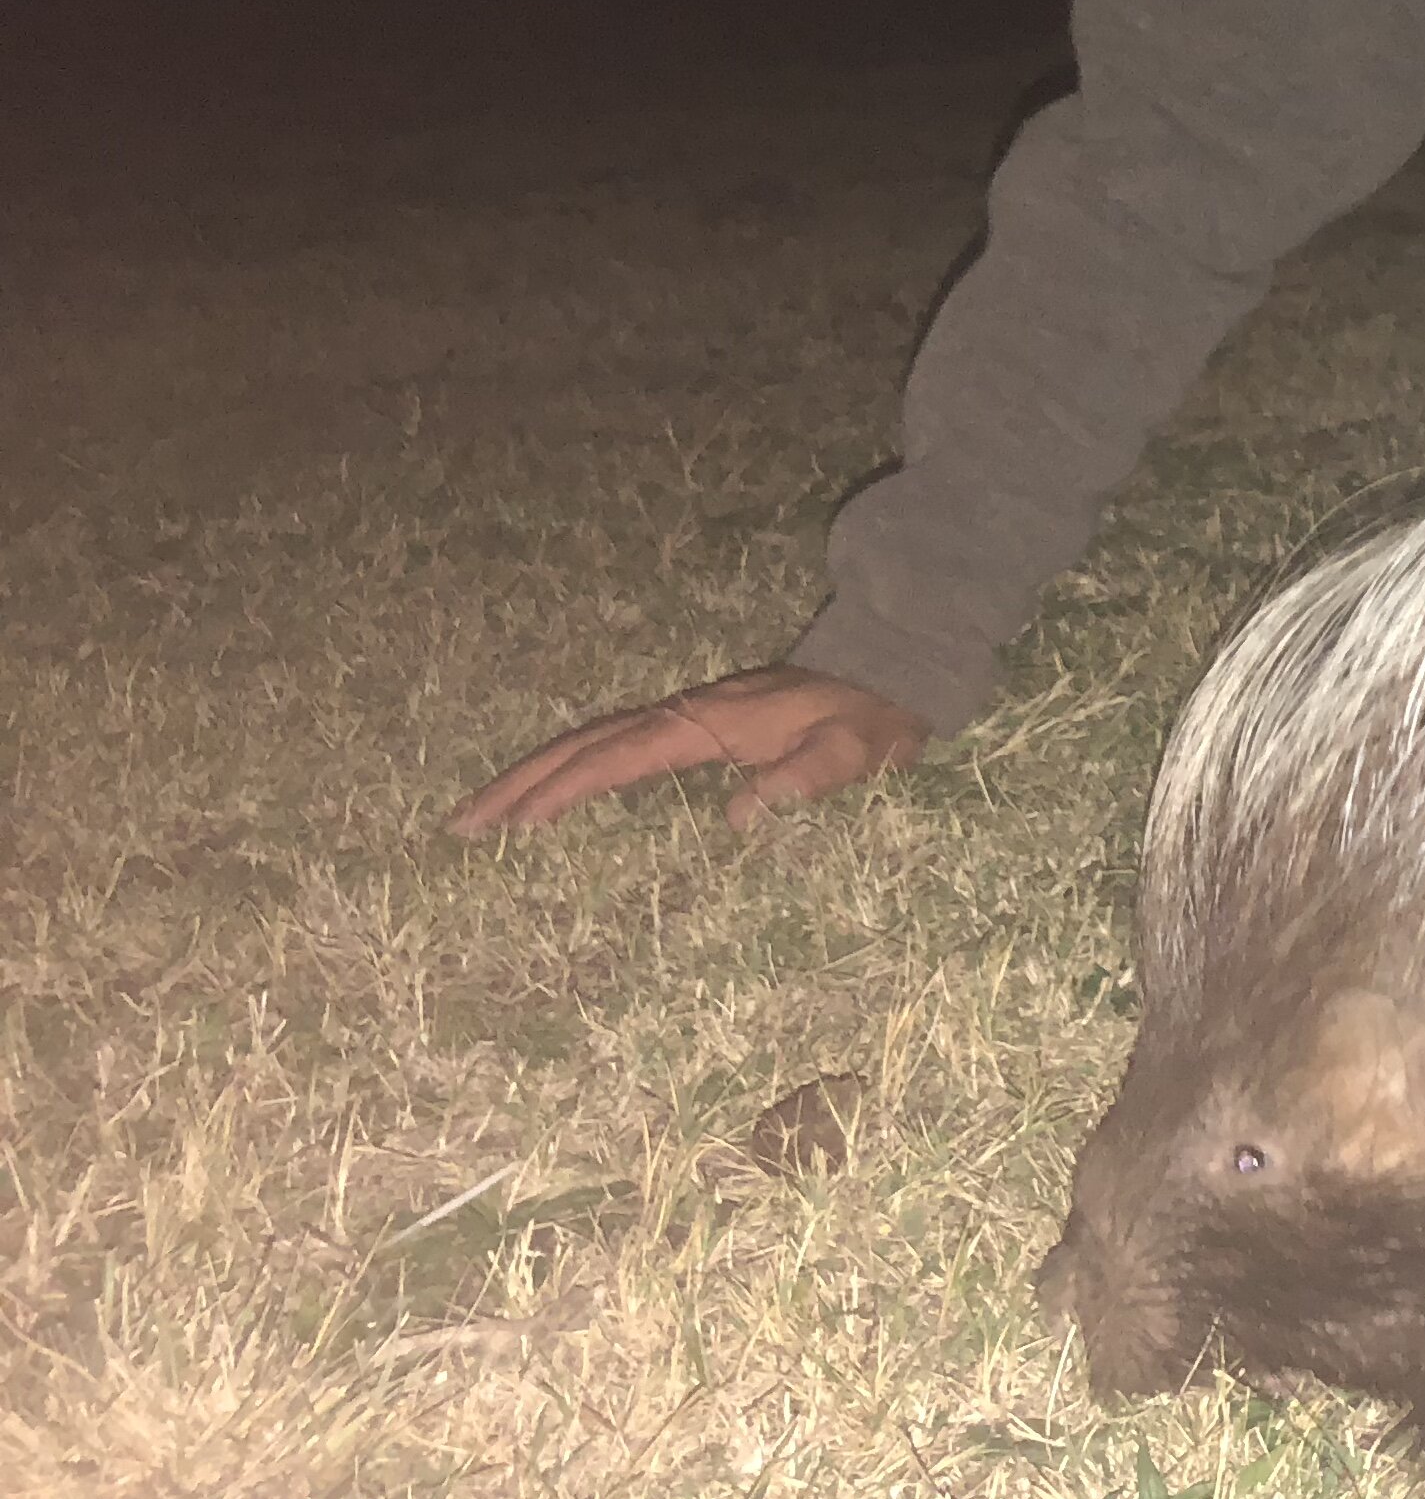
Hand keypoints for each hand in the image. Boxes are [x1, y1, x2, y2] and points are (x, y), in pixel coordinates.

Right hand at [447, 665, 926, 835]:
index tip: (515, 825)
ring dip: (535, 773)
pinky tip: (549, 794)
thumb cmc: (871, 721)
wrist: (890, 672)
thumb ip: (802, 780)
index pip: (620, 757)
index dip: (566, 789)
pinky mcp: (694, 723)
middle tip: (460, 825)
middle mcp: (685, 713)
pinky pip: (616, 744)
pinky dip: (573, 766)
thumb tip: (738, 815)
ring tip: (480, 815)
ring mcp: (686, 715)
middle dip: (520, 782)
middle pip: (584, 744)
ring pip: (592, 740)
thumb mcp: (852, 754)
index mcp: (709, 724)